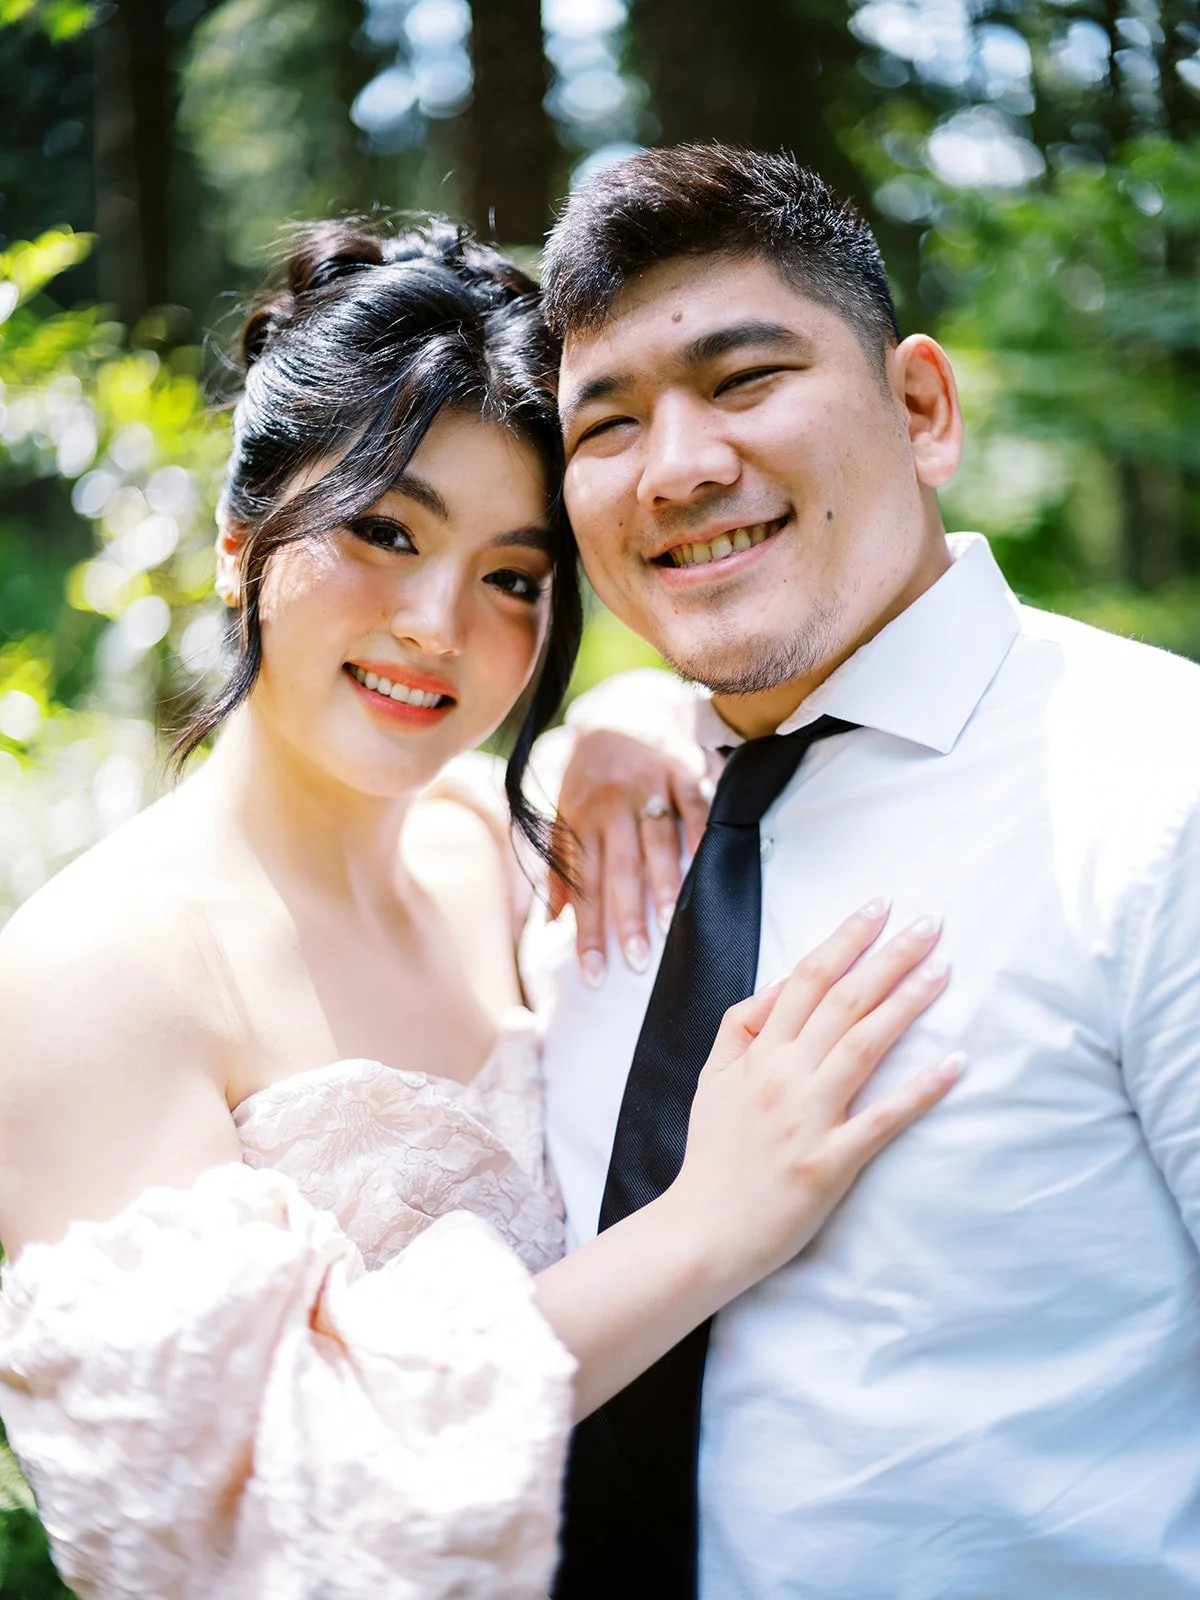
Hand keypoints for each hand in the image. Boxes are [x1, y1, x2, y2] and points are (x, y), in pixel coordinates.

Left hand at [548, 729, 709, 981]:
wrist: (618, 713)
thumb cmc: (587, 778)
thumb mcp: (561, 815)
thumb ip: (558, 868)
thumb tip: (551, 923)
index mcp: (579, 818)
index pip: (581, 885)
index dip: (586, 931)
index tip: (593, 972)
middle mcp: (612, 803)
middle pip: (619, 868)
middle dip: (627, 917)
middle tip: (637, 961)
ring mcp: (649, 786)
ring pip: (657, 841)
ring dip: (664, 885)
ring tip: (671, 925)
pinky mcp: (682, 771)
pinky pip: (694, 808)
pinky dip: (700, 836)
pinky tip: (706, 867)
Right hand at [669, 900, 960, 1298]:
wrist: (701, 1231)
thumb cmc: (712, 1155)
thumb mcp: (710, 1078)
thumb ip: (742, 1026)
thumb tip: (782, 984)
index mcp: (758, 1053)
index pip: (807, 978)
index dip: (845, 938)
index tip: (878, 906)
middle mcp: (784, 1075)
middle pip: (844, 1000)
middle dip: (889, 955)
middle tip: (931, 922)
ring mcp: (809, 1118)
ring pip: (865, 1044)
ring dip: (907, 1002)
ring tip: (944, 969)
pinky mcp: (831, 1162)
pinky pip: (883, 1119)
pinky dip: (920, 1089)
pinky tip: (954, 1063)